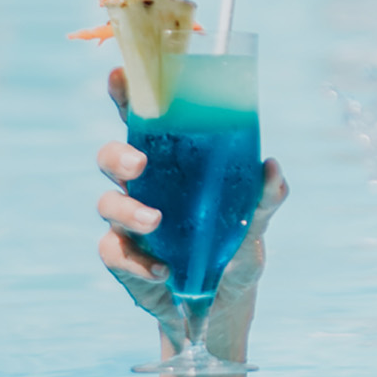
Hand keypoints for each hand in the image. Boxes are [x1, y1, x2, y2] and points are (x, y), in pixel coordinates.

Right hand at [97, 67, 287, 361]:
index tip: (120, 73)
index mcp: (174, 163)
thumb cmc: (236, 247)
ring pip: (106, 203)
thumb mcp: (256, 223)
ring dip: (128, 211)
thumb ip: (266, 197)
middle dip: (117, 156)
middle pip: (110, 156)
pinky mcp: (122, 258)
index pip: (144, 120)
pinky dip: (135, 261)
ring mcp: (128, 221)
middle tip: (140, 165)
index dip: (127, 95)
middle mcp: (145, 186)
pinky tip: (162, 272)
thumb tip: (271, 167)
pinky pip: (113, 252)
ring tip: (155, 222)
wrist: (224, 303)